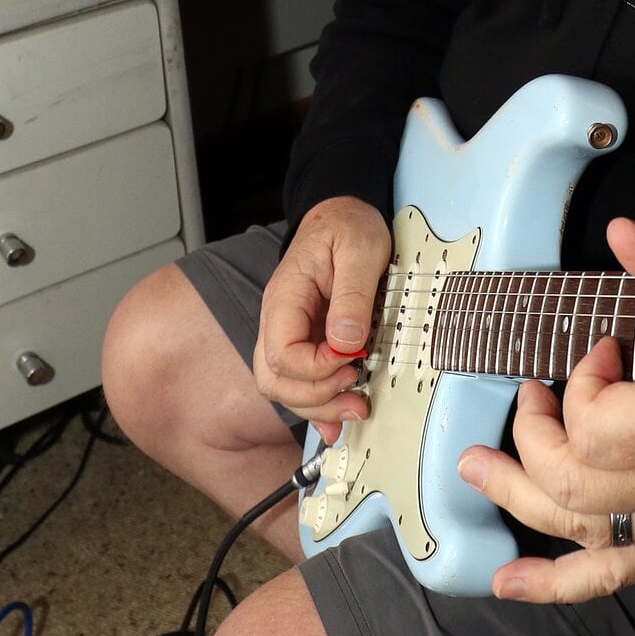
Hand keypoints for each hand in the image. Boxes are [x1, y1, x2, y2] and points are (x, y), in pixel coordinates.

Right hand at [252, 196, 389, 441]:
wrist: (342, 214)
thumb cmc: (348, 226)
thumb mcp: (360, 248)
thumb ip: (352, 294)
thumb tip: (346, 340)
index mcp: (286, 296)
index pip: (281, 353)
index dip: (316, 368)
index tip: (352, 358)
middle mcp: (279, 319)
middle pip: (274, 379)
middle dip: (315, 397)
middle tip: (355, 393)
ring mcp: (290, 332)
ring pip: (284, 387)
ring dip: (318, 406)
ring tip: (356, 408)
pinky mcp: (306, 341)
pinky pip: (300, 381)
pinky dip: (317, 405)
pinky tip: (335, 421)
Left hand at [456, 218, 634, 603]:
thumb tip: (623, 231)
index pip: (598, 426)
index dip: (581, 383)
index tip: (599, 350)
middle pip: (572, 482)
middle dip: (532, 435)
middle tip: (530, 393)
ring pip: (576, 527)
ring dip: (516, 495)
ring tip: (476, 466)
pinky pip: (608, 576)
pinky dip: (553, 583)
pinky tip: (509, 581)